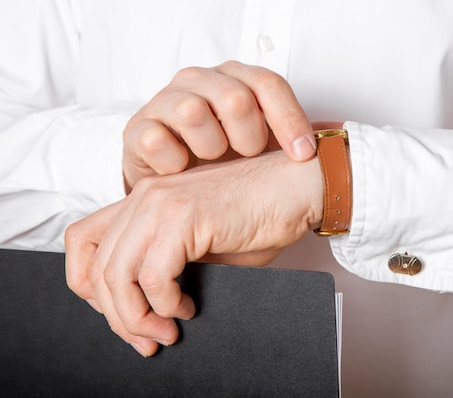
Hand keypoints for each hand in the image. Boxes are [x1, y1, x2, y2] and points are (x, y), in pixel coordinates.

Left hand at [65, 151, 322, 356]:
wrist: (298, 187)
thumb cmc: (259, 215)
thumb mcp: (202, 242)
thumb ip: (168, 263)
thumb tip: (145, 308)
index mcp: (144, 199)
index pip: (81, 241)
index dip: (88, 285)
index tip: (120, 312)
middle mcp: (144, 197)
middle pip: (95, 267)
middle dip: (116, 317)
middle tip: (145, 339)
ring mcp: (161, 204)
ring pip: (116, 276)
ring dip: (136, 317)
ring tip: (165, 330)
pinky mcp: (185, 218)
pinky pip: (152, 276)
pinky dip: (166, 303)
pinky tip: (188, 307)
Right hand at [123, 61, 315, 190]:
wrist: (174, 178)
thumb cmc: (224, 160)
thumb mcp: (262, 146)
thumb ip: (291, 140)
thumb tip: (334, 146)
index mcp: (235, 78)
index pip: (269, 84)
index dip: (290, 120)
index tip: (302, 155)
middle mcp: (201, 80)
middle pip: (236, 98)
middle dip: (249, 137)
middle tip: (247, 158)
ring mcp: (167, 100)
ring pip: (194, 113)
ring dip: (211, 148)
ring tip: (212, 163)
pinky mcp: (138, 127)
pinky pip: (157, 139)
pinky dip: (176, 162)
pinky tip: (183, 171)